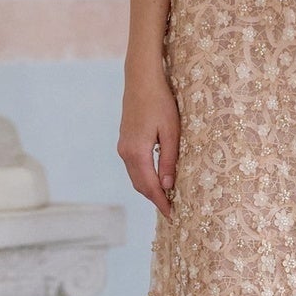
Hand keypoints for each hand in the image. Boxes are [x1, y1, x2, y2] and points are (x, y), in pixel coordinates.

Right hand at [118, 66, 180, 219]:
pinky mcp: (125, 140)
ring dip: (149, 188)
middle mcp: (125, 152)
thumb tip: (168, 186)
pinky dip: (144, 177)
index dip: (161, 202)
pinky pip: (134, 166)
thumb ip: (168, 160)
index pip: (149, 186)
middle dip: (155, 199)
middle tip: (171, 210)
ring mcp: (123, 146)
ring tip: (166, 197)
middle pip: (139, 185)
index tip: (172, 215)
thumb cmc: (160, 102)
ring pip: (135, 176)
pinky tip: (157, 178)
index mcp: (137, 152)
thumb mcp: (171, 132)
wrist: (141, 80)